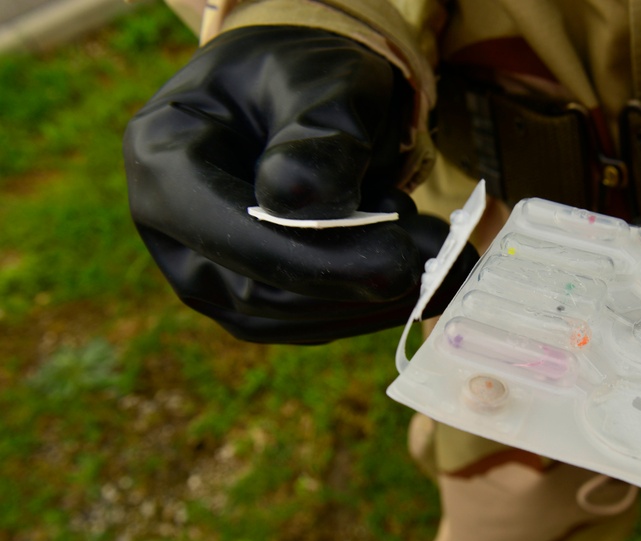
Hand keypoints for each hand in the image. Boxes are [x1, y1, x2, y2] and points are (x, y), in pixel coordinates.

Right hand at [123, 25, 476, 343]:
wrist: (308, 98)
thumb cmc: (308, 79)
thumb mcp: (323, 82)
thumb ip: (317, 136)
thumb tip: (302, 206)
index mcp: (163, 156)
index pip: (220, 229)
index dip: (308, 259)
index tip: (394, 263)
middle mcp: (171, 229)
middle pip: (253, 291)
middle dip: (353, 283)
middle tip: (436, 254)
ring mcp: (208, 273)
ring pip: (289, 319)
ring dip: (371, 298)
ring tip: (432, 245)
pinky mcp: (253, 300)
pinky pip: (312, 322)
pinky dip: (373, 305)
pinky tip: (418, 268)